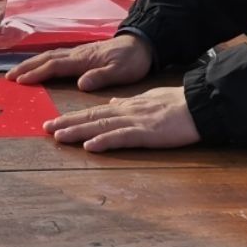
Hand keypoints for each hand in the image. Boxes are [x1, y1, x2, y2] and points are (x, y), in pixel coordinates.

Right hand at [11, 32, 152, 88]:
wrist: (142, 43)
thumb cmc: (132, 60)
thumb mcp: (121, 72)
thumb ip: (101, 77)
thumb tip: (81, 85)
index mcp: (84, 59)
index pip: (55, 66)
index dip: (36, 73)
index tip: (20, 81)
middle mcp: (77, 54)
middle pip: (46, 59)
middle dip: (26, 67)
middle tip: (8, 76)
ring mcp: (78, 52)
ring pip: (50, 56)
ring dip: (31, 63)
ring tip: (16, 71)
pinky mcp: (82, 53)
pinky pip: (56, 55)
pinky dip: (43, 60)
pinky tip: (38, 64)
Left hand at [44, 84, 198, 150]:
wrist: (200, 104)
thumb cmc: (178, 104)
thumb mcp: (149, 99)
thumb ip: (129, 103)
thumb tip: (111, 104)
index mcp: (127, 106)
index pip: (95, 112)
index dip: (73, 117)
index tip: (55, 121)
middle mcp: (126, 112)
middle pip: (91, 118)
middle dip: (67, 123)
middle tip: (45, 129)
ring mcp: (136, 122)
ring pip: (101, 127)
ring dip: (78, 132)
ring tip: (58, 136)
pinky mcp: (147, 133)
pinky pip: (122, 138)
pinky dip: (105, 142)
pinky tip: (90, 147)